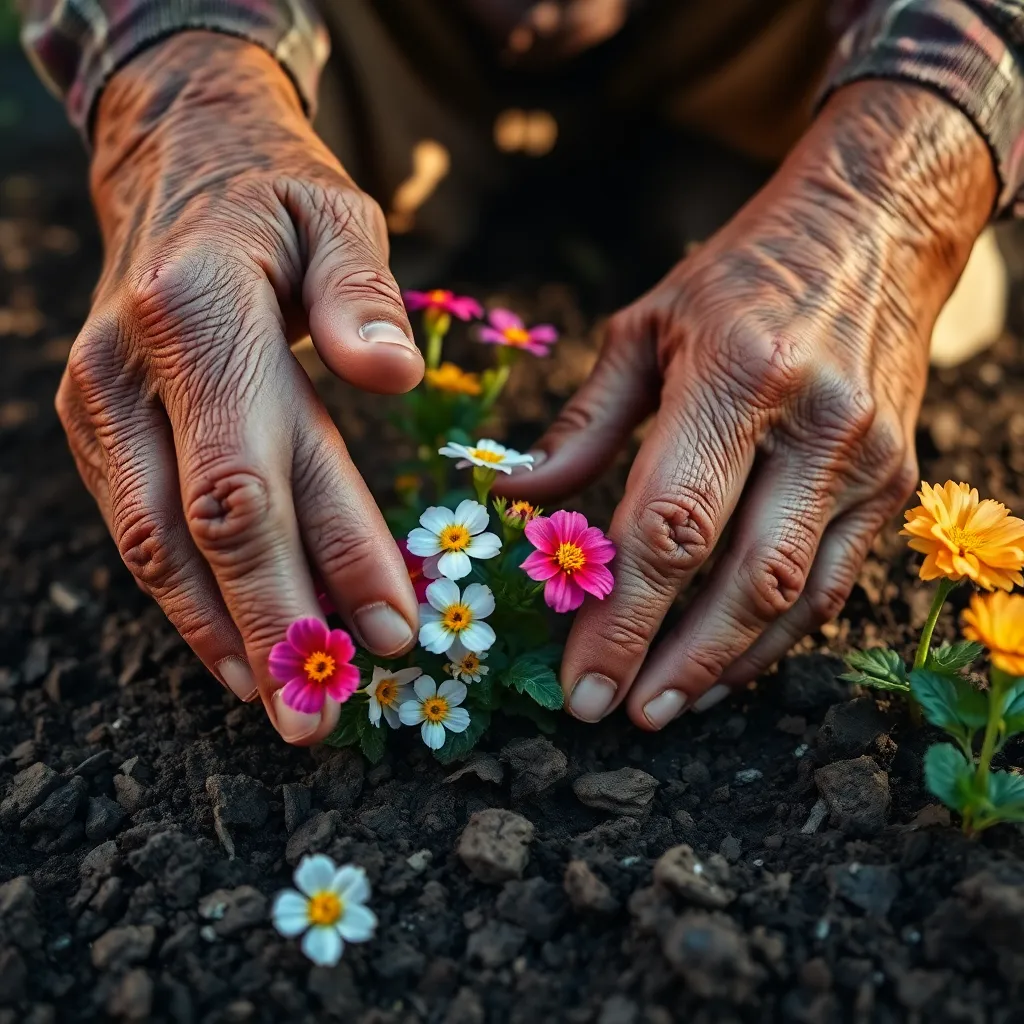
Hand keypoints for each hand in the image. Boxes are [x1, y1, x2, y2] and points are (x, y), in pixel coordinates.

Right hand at [58, 32, 422, 743]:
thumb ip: (362, 294)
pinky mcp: (95, 429)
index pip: (258, 470)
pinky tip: (231, 648)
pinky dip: (186, 598)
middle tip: (319, 721)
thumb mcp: (339, 215)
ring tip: (278, 706)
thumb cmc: (278, 200)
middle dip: (266, 631)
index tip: (395, 633)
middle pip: (200, 529)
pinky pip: (138, 530)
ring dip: (217, 635)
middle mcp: (130, 370)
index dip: (324, 561)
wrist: (177, 164)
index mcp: (198, 314)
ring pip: (152, 547)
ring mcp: (98, 404)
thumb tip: (391, 379)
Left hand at [503, 82, 996, 727]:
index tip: (581, 683)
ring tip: (667, 705)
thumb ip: (582, 424)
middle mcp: (815, 423)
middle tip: (616, 713)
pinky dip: (779, 637)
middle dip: (672, 660)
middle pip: (739, 578)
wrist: (875, 228)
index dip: (622, 616)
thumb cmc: (740, 276)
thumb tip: (517, 500)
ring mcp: (867, 458)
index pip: (670, 525)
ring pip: (797, 598)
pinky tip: (728, 665)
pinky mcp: (896, 480)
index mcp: (738, 374)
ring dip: (728, 665)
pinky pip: (836, 582)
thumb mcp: (644, 326)